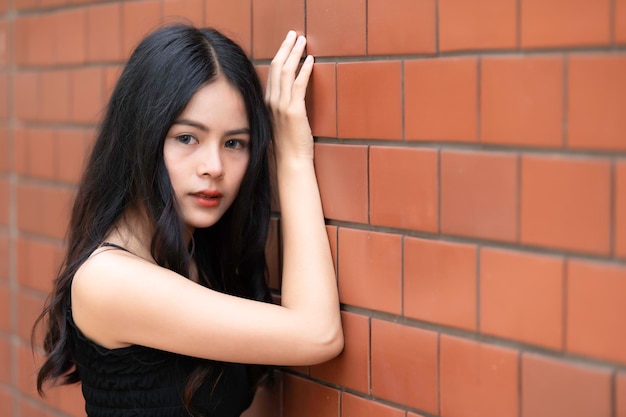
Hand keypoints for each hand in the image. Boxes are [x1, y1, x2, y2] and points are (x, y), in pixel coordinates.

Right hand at [265, 31, 313, 161]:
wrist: (291, 161)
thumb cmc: (288, 145)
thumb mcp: (281, 122)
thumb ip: (282, 108)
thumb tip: (289, 97)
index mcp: (267, 103)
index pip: (271, 73)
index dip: (279, 55)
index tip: (287, 44)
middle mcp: (271, 101)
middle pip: (275, 66)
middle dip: (285, 47)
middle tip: (293, 34)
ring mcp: (281, 106)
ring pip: (285, 72)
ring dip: (295, 53)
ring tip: (302, 41)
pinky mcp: (293, 111)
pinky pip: (298, 84)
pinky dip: (304, 70)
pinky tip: (310, 61)